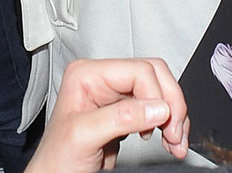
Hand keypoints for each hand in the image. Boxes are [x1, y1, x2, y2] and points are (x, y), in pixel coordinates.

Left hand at [26, 58, 189, 172]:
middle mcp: (103, 80)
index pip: (139, 70)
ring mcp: (115, 97)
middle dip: (171, 104)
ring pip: (159, 92)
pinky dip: (168, 124)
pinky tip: (168, 141)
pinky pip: (156, 109)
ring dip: (173, 116)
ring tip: (175, 141)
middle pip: (154, 76)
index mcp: (88, 75)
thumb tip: (158, 108)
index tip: (164, 123)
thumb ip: (120, 118)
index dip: (157, 96)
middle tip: (176, 132)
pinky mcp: (125, 114)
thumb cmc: (56, 160)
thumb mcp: (83, 135)